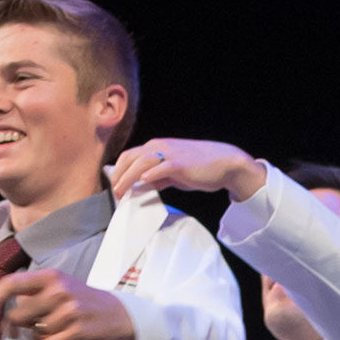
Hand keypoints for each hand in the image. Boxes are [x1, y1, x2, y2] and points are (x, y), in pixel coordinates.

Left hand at [0, 270, 136, 339]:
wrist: (120, 317)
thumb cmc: (83, 303)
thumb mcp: (60, 287)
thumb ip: (32, 294)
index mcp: (51, 277)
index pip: (11, 283)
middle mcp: (59, 291)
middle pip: (17, 316)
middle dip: (21, 326)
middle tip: (36, 325)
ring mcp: (69, 312)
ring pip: (33, 334)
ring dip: (40, 337)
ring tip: (60, 330)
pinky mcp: (77, 332)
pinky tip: (65, 339)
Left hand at [109, 139, 267, 201]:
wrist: (224, 162)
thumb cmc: (200, 167)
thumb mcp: (174, 173)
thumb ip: (158, 178)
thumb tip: (142, 186)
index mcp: (156, 147)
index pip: (129, 156)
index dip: (119, 171)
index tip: (115, 186)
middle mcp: (160, 147)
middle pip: (130, 158)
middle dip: (119, 176)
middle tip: (115, 192)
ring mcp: (170, 154)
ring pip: (141, 162)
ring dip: (128, 177)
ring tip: (122, 191)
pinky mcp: (180, 163)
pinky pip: (162, 167)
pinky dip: (151, 173)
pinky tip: (144, 181)